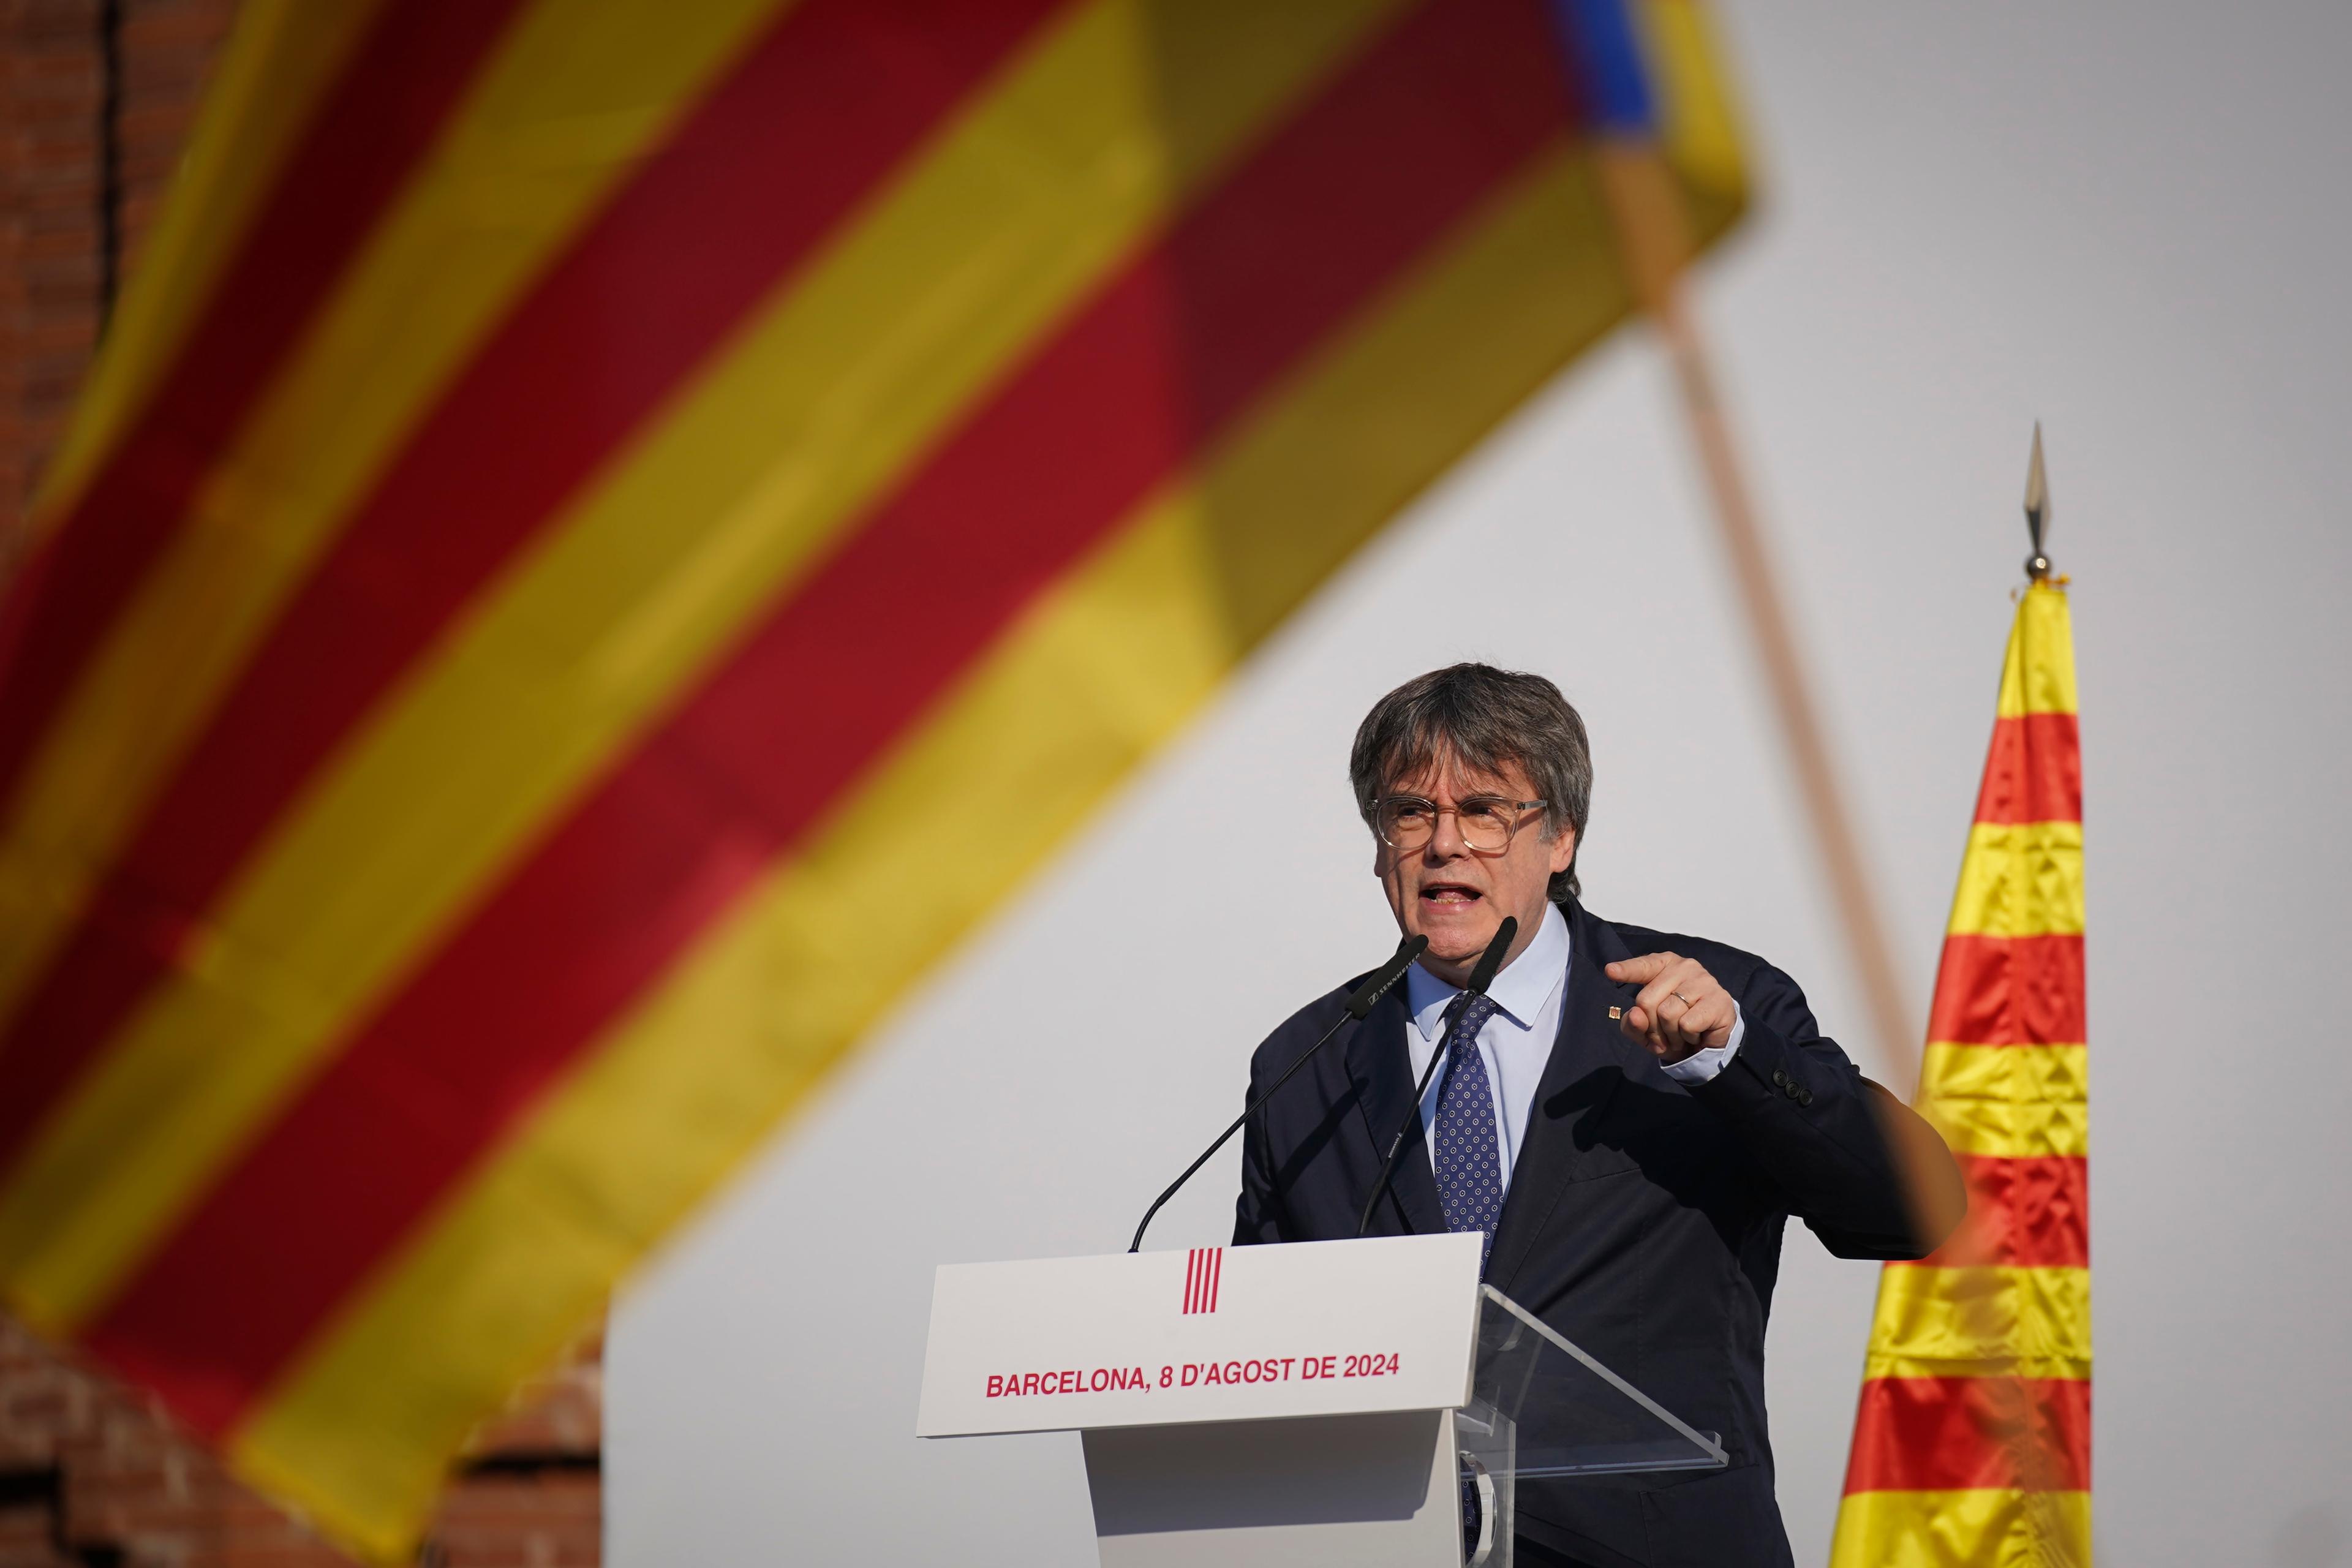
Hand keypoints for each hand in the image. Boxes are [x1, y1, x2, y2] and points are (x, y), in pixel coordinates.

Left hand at [1604, 952, 1734, 1064]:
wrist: (1709, 1044)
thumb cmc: (1674, 1028)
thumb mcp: (1645, 1029)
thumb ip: (1632, 1023)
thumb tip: (1635, 1015)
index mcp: (1664, 965)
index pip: (1643, 966)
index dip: (1626, 970)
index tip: (1610, 971)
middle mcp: (1684, 967)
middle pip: (1646, 1000)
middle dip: (1651, 1027)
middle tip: (1665, 1034)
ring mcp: (1704, 981)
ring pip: (1667, 1013)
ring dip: (1670, 1035)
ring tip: (1682, 1034)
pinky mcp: (1718, 1000)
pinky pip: (1687, 1024)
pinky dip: (1687, 1037)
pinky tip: (1697, 1034)